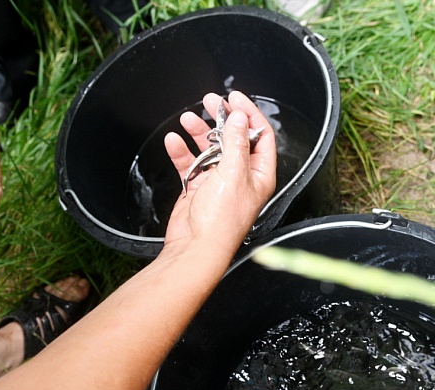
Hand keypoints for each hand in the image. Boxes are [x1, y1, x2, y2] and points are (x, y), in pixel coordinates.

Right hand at [163, 91, 276, 252]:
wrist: (196, 246)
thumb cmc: (221, 221)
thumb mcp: (234, 174)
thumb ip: (236, 143)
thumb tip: (239, 119)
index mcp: (258, 173)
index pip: (260, 136)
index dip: (249, 114)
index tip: (235, 98)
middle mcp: (240, 175)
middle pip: (233, 138)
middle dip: (222, 118)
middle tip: (211, 101)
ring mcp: (218, 180)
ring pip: (209, 148)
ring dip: (199, 132)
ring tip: (188, 118)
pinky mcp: (198, 186)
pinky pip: (189, 162)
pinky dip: (181, 151)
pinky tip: (174, 141)